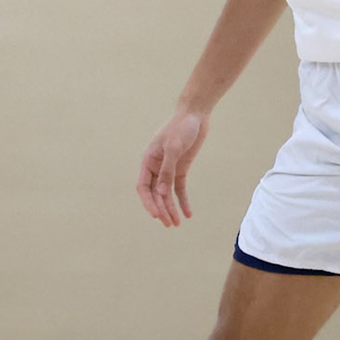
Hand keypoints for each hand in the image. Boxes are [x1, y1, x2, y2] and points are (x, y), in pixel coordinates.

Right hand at [136, 109, 208, 226]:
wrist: (195, 115)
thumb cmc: (181, 127)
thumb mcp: (174, 147)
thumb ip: (167, 170)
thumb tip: (161, 193)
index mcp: (148, 160)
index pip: (143, 186)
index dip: (148, 202)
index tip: (156, 215)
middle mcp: (156, 166)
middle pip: (155, 193)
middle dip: (162, 209)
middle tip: (170, 224)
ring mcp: (168, 168)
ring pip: (166, 194)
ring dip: (171, 208)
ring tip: (177, 223)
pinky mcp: (180, 168)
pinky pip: (179, 188)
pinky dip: (182, 200)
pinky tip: (188, 213)